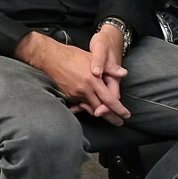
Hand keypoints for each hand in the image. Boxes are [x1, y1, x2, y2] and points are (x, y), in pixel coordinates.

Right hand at [15, 31, 130, 124]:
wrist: (51, 58)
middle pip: (101, 109)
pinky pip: (80, 105)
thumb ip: (110, 68)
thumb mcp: (93, 59)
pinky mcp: (68, 96)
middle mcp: (84, 89)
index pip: (109, 100)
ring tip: (107, 115)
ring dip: (99, 113)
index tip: (126, 115)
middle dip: (111, 117)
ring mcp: (75, 94)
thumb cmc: (72, 56)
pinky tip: (91, 108)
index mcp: (93, 80)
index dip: (119, 109)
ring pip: (91, 109)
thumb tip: (124, 73)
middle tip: (119, 122)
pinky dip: (87, 107)